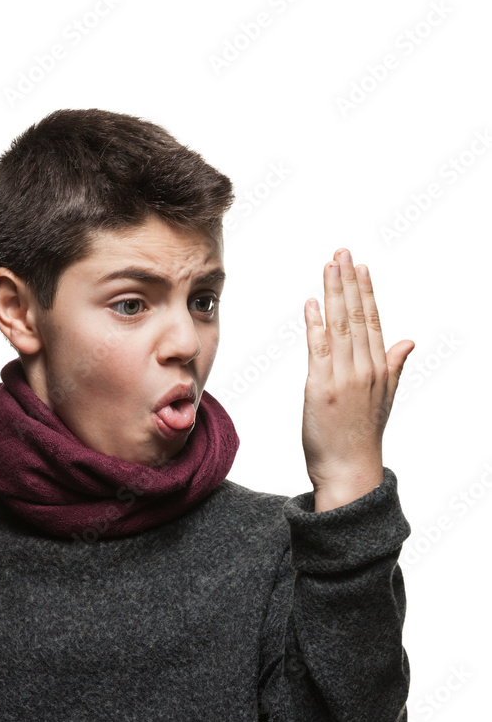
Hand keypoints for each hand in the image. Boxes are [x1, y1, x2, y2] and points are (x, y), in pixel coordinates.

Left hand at [302, 248, 413, 503]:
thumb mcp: (385, 398)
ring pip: (339, 326)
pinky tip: (312, 303)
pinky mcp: (322, 388)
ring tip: (329, 266)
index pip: (372, 321)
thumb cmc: (362, 435)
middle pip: (356, 317)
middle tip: (341, 252)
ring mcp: (344, 378)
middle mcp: (364, 369)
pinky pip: (319, 350)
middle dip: (348, 282)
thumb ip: (394, 365)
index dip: (365, 292)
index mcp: (379, 369)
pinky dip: (315, 325)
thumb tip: (409, 340)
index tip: (360, 266)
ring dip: (333, 294)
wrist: (349, 469)